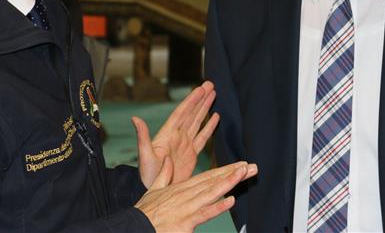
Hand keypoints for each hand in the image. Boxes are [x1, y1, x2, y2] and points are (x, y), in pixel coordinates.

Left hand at [133, 81, 218, 186]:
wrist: (155, 189)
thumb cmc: (147, 175)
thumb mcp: (144, 155)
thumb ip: (142, 136)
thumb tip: (135, 118)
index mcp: (168, 134)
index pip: (182, 113)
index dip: (191, 101)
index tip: (200, 89)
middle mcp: (177, 136)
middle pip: (192, 113)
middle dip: (201, 99)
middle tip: (210, 85)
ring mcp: (185, 144)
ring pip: (198, 122)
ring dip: (205, 108)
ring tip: (213, 94)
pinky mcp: (191, 154)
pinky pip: (202, 137)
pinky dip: (209, 127)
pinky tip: (215, 117)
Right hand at [135, 157, 257, 232]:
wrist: (132, 227)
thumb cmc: (144, 212)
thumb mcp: (154, 190)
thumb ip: (164, 174)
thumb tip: (167, 159)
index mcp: (182, 188)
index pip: (208, 177)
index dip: (225, 170)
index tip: (240, 165)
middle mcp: (187, 194)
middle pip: (214, 181)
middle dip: (234, 174)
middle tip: (251, 166)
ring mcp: (187, 207)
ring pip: (212, 192)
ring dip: (228, 182)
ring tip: (243, 173)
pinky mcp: (184, 221)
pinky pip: (203, 213)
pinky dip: (217, 207)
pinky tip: (230, 201)